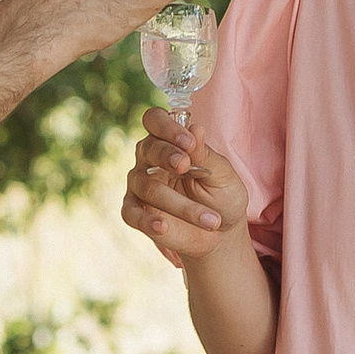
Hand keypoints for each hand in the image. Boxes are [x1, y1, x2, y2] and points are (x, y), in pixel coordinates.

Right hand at [121, 111, 251, 265]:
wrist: (220, 233)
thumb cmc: (221, 197)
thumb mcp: (222, 175)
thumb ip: (206, 155)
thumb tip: (195, 129)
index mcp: (170, 141)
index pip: (155, 120)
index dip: (167, 127)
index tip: (188, 142)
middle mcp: (150, 159)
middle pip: (148, 148)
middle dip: (166, 156)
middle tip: (185, 166)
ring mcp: (140, 185)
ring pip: (148, 187)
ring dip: (180, 204)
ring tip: (210, 220)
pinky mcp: (135, 212)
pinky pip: (132, 214)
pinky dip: (146, 221)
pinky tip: (162, 226)